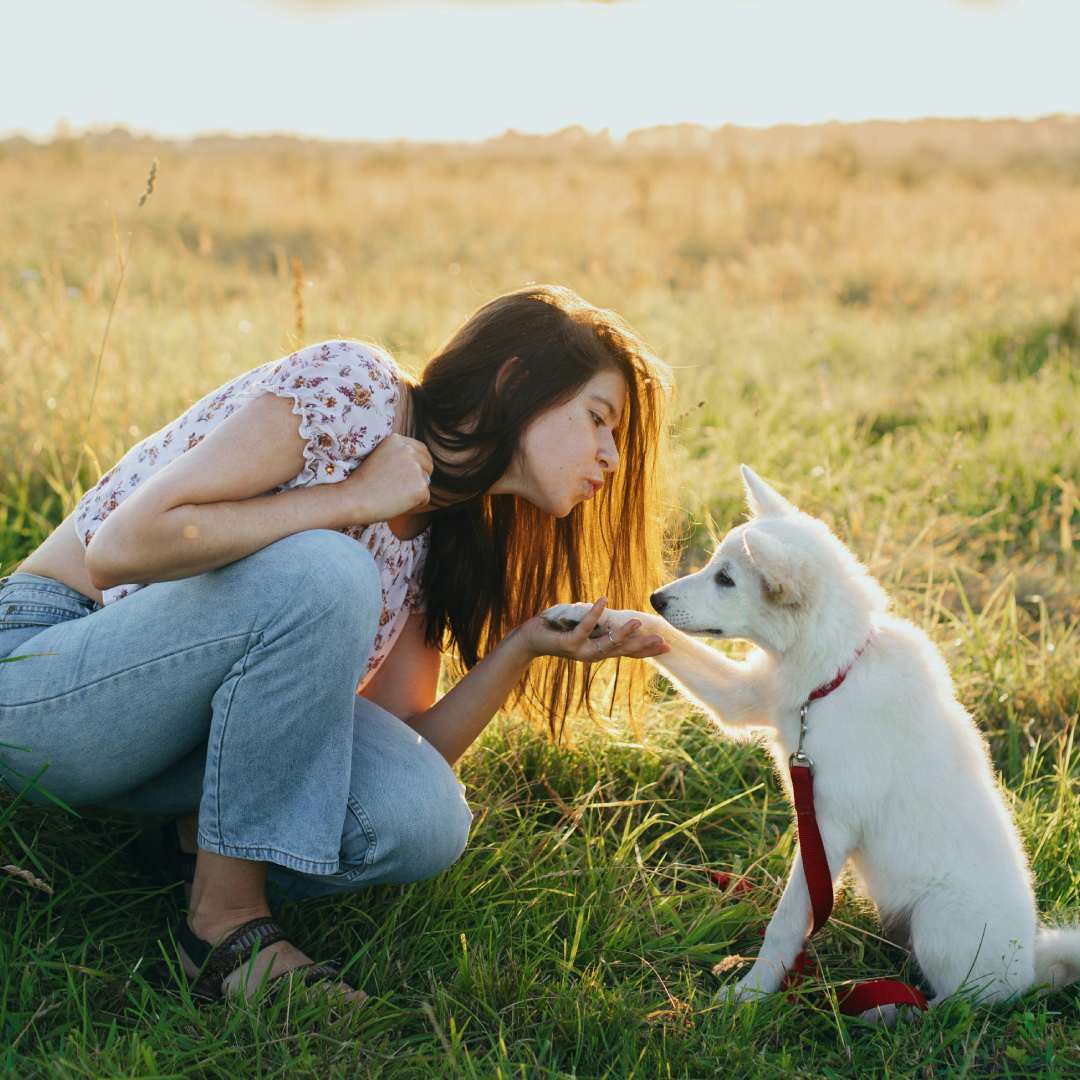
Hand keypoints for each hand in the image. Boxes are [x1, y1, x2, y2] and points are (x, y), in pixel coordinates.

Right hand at [339, 433, 432, 523]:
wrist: (352, 499)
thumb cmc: (360, 483)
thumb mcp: (378, 457)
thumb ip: (396, 456)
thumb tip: (417, 465)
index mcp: (396, 440)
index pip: (421, 450)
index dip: (418, 464)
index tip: (409, 476)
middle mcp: (408, 450)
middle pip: (428, 465)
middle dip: (420, 477)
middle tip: (400, 489)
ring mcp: (416, 467)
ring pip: (426, 482)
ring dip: (414, 491)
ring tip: (392, 495)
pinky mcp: (420, 486)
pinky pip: (425, 498)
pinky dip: (414, 505)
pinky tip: (395, 503)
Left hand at [519, 598, 671, 662]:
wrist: (530, 640)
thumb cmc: (557, 631)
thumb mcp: (583, 630)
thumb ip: (600, 628)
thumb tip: (617, 617)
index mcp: (598, 651)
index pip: (626, 652)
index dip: (646, 650)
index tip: (667, 646)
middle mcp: (592, 654)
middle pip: (622, 650)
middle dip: (642, 646)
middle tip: (663, 641)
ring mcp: (580, 650)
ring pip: (606, 643)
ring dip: (622, 633)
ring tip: (638, 622)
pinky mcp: (568, 643)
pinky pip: (584, 627)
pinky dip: (594, 613)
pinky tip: (604, 600)